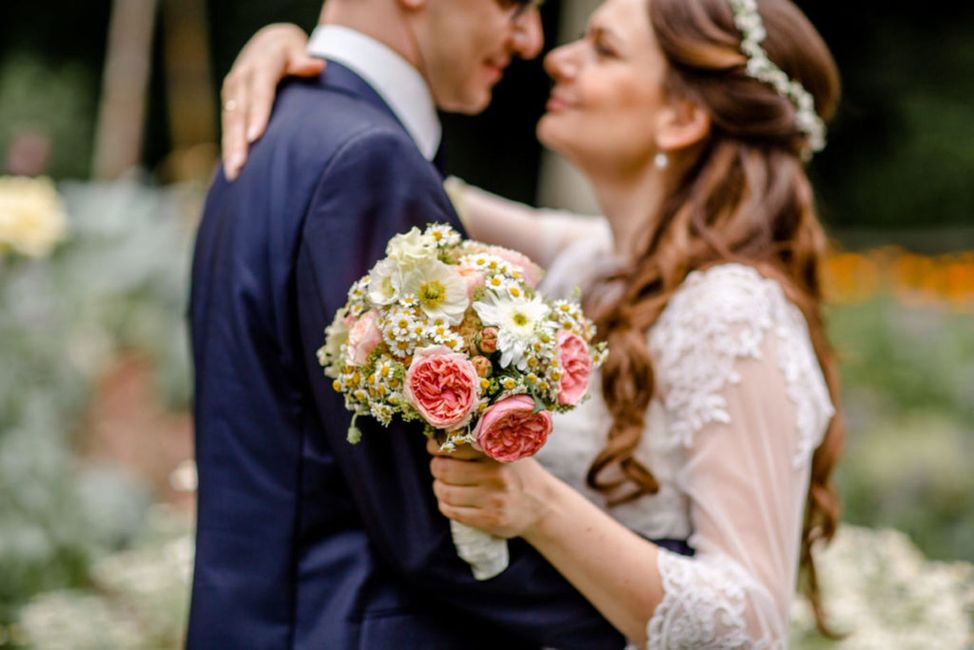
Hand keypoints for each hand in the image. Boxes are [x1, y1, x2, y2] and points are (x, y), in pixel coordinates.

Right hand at [221, 23, 322, 179]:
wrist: (267, 43)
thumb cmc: (290, 52)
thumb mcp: (297, 49)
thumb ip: (304, 61)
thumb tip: (316, 65)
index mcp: (260, 64)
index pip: (259, 91)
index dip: (257, 114)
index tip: (256, 137)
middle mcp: (241, 78)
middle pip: (239, 112)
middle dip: (238, 140)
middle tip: (240, 166)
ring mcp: (232, 92)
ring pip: (230, 122)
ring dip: (230, 148)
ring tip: (234, 174)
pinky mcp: (229, 103)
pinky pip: (228, 127)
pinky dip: (229, 147)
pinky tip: (233, 170)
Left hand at [427, 438, 553, 538]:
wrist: (544, 505)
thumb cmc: (519, 473)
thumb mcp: (508, 451)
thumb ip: (481, 443)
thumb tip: (441, 433)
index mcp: (498, 454)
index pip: (455, 446)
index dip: (436, 446)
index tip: (433, 446)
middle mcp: (495, 476)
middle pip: (444, 470)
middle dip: (436, 467)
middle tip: (438, 465)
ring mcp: (492, 500)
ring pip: (445, 492)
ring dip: (438, 487)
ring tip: (443, 483)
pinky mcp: (489, 520)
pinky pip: (452, 511)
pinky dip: (444, 504)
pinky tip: (449, 500)